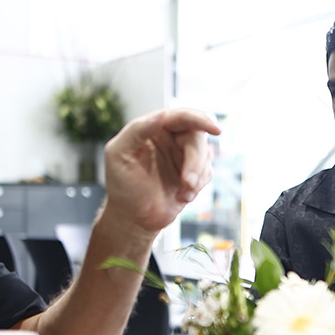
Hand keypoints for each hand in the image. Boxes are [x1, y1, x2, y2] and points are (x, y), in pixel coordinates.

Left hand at [102, 109, 220, 235]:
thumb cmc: (121, 185)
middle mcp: (170, 138)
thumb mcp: (119, 154)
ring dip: (198, 175)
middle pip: (197, 137)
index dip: (199, 119)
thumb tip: (162, 115)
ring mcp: (182, 156)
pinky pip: (207, 172)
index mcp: (153, 128)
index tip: (215, 129)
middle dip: (196, 160)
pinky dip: (198, 186)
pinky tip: (183, 197)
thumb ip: (137, 130)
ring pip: (205, 154)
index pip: (180, 116)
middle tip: (187, 182)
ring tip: (184, 193)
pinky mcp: (192, 173)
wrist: (133, 218)